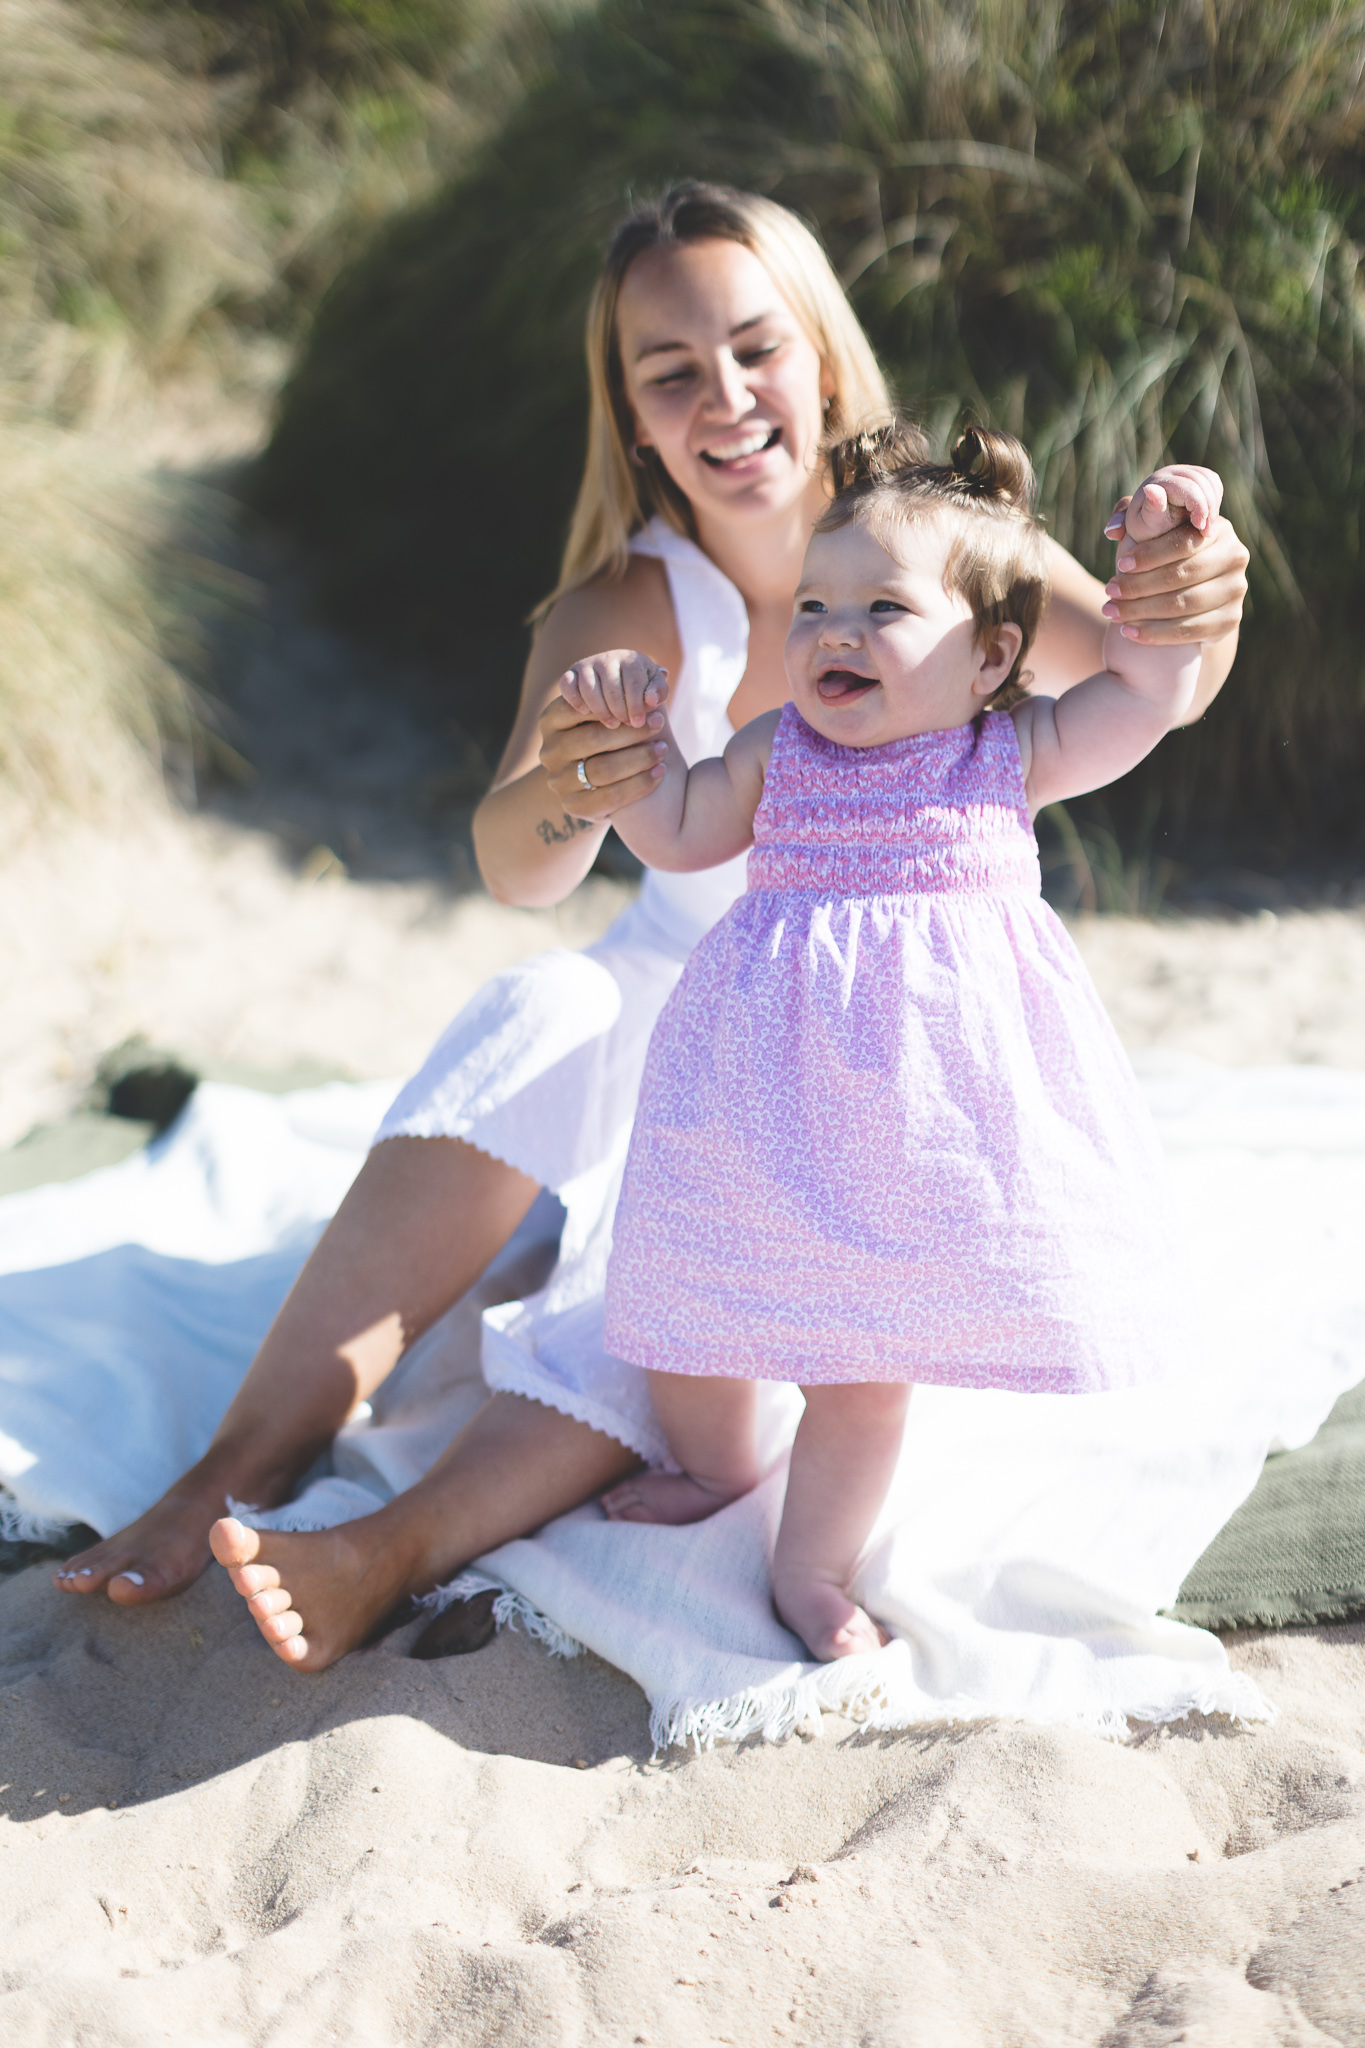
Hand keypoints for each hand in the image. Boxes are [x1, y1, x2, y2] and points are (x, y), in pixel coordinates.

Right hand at [538, 691, 666, 821]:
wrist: (590, 785)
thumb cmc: (605, 738)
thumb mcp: (607, 714)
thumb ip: (624, 694)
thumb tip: (663, 671)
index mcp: (550, 721)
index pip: (580, 706)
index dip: (615, 705)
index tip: (643, 705)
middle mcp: (548, 751)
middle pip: (593, 738)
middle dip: (632, 731)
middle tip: (660, 722)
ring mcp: (558, 781)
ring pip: (602, 769)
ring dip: (639, 758)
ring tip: (663, 749)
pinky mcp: (572, 806)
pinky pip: (611, 796)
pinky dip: (639, 784)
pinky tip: (659, 772)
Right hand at [559, 648, 668, 728]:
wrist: (619, 690)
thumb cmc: (641, 693)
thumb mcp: (654, 691)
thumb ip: (659, 692)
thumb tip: (651, 699)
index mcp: (629, 658)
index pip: (633, 680)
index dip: (636, 703)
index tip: (638, 722)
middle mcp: (606, 657)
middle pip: (611, 685)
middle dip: (620, 709)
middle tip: (625, 725)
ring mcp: (585, 665)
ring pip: (589, 687)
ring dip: (600, 709)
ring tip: (611, 724)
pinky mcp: (570, 675)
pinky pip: (566, 684)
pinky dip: (574, 698)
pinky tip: (585, 713)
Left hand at [1101, 469, 1247, 645]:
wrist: (1189, 599)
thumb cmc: (1163, 557)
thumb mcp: (1151, 532)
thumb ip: (1137, 514)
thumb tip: (1138, 504)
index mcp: (1218, 529)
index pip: (1184, 541)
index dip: (1150, 554)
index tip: (1119, 563)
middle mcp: (1235, 556)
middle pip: (1183, 575)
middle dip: (1140, 585)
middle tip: (1108, 590)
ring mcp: (1236, 590)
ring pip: (1184, 604)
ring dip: (1141, 611)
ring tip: (1111, 612)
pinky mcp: (1230, 620)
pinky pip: (1189, 631)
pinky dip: (1155, 633)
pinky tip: (1129, 632)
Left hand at [1110, 464, 1221, 545]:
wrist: (1149, 531)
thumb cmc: (1147, 532)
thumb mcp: (1147, 525)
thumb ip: (1152, 509)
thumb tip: (1150, 489)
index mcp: (1158, 481)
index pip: (1189, 488)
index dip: (1200, 508)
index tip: (1200, 530)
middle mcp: (1171, 471)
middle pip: (1203, 481)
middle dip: (1210, 508)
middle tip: (1207, 533)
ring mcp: (1184, 471)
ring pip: (1211, 480)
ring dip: (1214, 505)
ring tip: (1208, 529)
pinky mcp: (1195, 475)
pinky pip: (1214, 483)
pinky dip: (1215, 500)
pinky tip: (1209, 519)